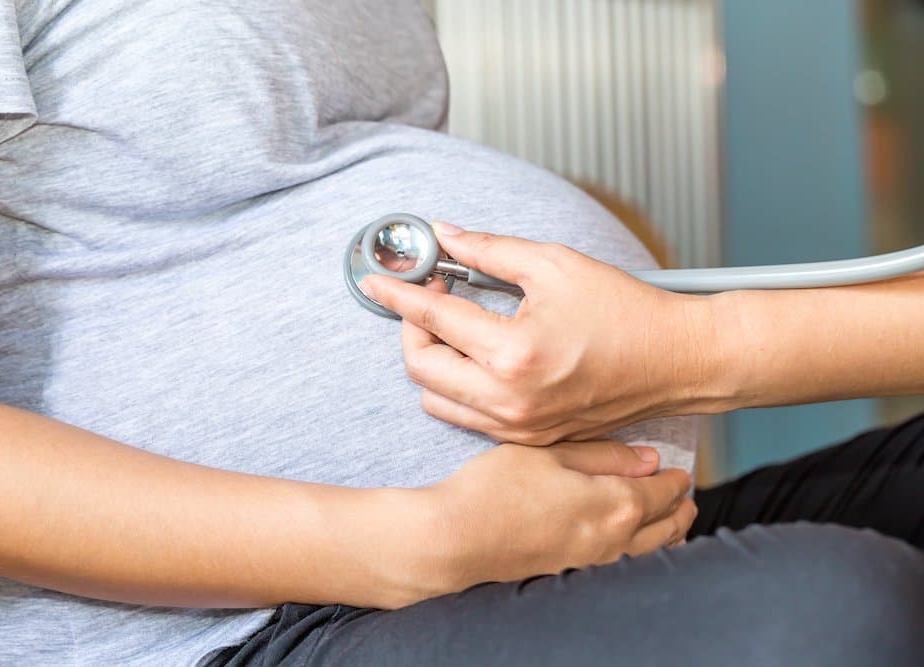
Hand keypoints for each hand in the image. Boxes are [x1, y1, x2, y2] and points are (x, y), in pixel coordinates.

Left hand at [360, 224, 727, 444]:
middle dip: (410, 327)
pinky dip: (457, 387)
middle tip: (430, 296)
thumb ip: (490, 251)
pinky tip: (476, 357)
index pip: (431, 320)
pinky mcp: (528, 438)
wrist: (676, 361)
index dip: (397, 294)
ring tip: (455, 326)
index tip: (376, 281)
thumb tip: (445, 236)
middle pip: (420, 367)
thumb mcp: (554, 264)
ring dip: (431, 360)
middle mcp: (510, 399)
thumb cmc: (627, 311)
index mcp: (514, 353)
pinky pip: (467, 418)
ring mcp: (518, 426)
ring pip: (436, 399)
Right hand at [402, 441, 694, 604]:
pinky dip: (642, 552)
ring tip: (671, 523)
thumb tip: (649, 459)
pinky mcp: (572, 575)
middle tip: (685, 496)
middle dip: (678, 509)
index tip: (679, 470)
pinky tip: (632, 545)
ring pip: (648, 552)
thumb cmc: (495, 489)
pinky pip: (625, 564)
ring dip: (666, 535)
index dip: (674, 479)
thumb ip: (603, 455)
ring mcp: (594, 563)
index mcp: (615, 505)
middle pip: (664, 527)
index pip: (662, 492)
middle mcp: (613, 540)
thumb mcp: (550, 453)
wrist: (455, 540)